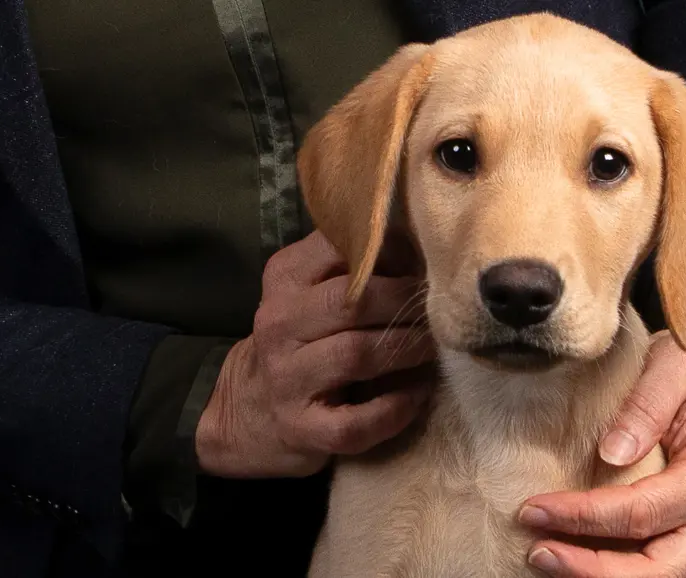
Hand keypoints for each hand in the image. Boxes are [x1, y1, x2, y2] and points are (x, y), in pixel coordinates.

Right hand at [196, 231, 434, 477]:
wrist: (245, 411)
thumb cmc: (299, 340)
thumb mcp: (310, 291)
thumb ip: (354, 266)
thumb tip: (420, 243)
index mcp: (284, 280)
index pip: (338, 250)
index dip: (390, 254)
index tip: (422, 262)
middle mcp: (279, 325)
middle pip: (353, 303)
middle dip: (405, 303)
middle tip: (440, 309)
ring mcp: (287, 380)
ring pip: (357, 355)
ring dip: (407, 349)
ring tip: (436, 347)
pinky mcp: (302, 430)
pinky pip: (356, 422)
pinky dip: (395, 408)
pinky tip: (418, 395)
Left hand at [519, 323, 685, 577]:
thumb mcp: (674, 367)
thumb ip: (647, 405)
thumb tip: (612, 453)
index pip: (641, 512)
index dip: (584, 517)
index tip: (534, 509)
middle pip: (656, 570)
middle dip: (590, 568)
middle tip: (537, 550)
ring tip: (548, 559)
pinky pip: (660, 574)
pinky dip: (616, 573)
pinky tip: (575, 560)